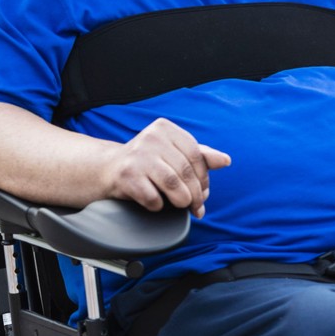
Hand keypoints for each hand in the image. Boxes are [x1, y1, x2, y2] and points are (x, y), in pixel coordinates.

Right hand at [99, 118, 227, 217]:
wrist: (108, 169)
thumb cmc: (147, 162)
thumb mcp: (173, 153)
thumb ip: (200, 156)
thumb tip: (225, 160)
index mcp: (165, 128)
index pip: (196, 154)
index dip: (204, 177)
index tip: (204, 192)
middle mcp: (151, 137)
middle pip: (186, 171)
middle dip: (196, 194)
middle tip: (197, 207)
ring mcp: (137, 156)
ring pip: (173, 185)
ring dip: (181, 201)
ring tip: (180, 205)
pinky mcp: (126, 175)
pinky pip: (153, 198)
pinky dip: (158, 205)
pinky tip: (155, 202)